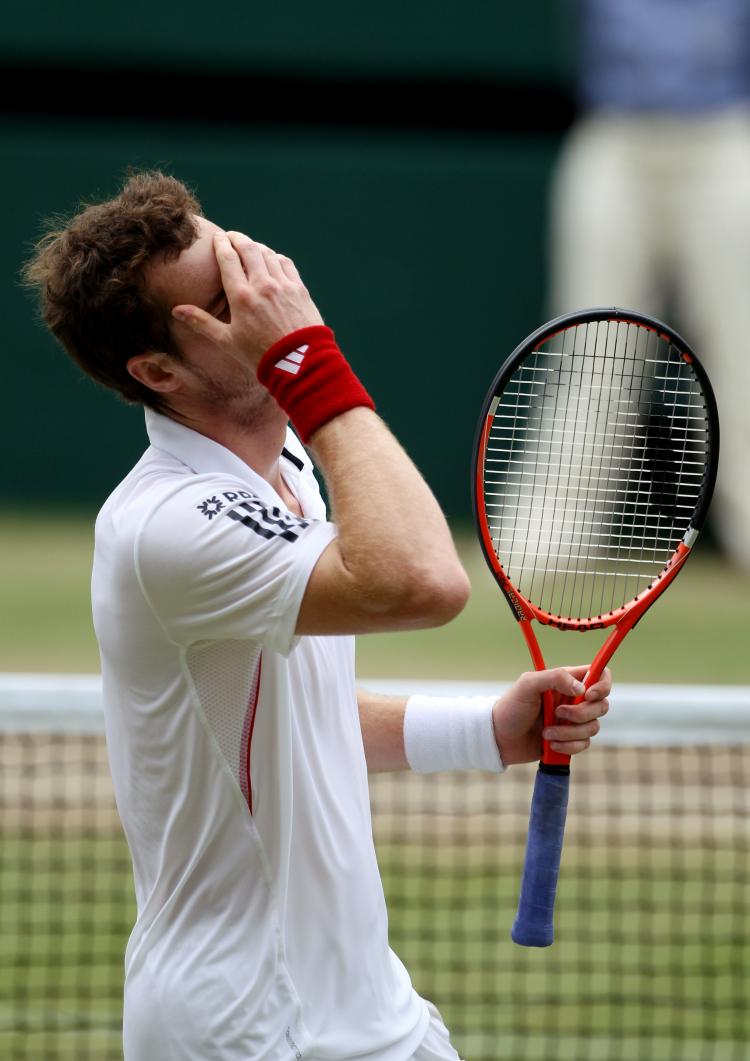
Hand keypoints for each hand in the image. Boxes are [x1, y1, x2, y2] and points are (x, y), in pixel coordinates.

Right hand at [172, 231, 323, 367]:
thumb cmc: (260, 356)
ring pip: (267, 253)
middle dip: (237, 238)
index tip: (217, 237)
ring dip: (256, 246)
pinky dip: (275, 257)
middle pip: (248, 248)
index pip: (228, 258)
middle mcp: (262, 284)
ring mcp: (283, 284)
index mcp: (241, 296)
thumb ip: (202, 322)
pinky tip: (272, 260)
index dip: (220, 244)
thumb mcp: (227, 341)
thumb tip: (176, 311)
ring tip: (249, 247)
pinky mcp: (300, 289)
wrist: (299, 364)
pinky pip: (286, 263)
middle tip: (231, 236)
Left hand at [492, 666, 610, 765]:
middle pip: (602, 705)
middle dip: (581, 714)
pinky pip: (584, 744)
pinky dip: (568, 746)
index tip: (588, 695)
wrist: (499, 737)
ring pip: (593, 727)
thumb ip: (555, 678)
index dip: (602, 685)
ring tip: (546, 732)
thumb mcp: (527, 685)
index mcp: (566, 681)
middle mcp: (574, 699)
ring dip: (569, 733)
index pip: (600, 674)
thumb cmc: (510, 707)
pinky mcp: (570, 740)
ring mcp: (573, 721)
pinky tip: (549, 744)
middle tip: (557, 714)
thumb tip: (582, 689)